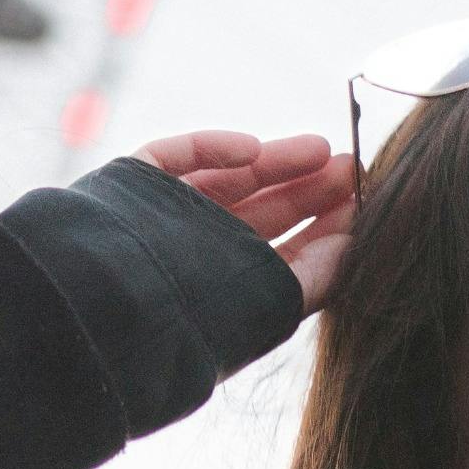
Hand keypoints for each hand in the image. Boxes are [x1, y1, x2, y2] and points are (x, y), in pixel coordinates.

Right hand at [138, 129, 358, 310]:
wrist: (107, 315)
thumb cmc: (192, 320)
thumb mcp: (269, 304)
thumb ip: (315, 276)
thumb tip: (357, 242)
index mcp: (227, 291)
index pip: (282, 253)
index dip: (322, 227)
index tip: (362, 201)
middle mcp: (195, 255)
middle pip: (260, 212)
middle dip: (306, 189)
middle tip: (349, 166)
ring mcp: (162, 217)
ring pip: (226, 178)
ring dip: (274, 161)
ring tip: (319, 148)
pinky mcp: (132, 184)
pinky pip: (174, 156)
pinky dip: (212, 148)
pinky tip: (252, 148)